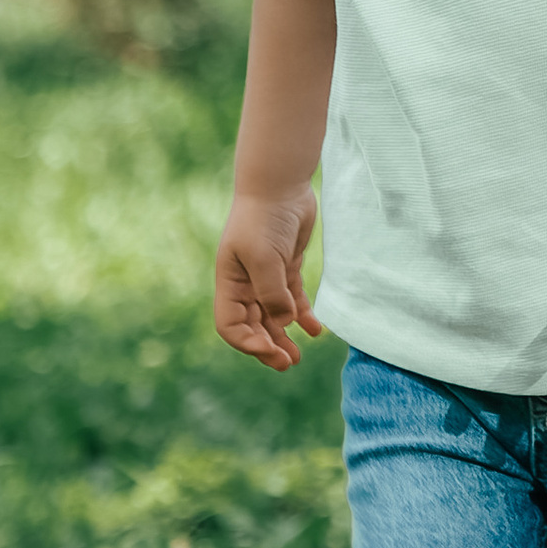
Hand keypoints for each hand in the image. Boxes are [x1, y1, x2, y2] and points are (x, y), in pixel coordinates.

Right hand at [214, 189, 324, 370]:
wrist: (280, 185)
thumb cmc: (264, 219)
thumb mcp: (264, 258)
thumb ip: (273, 294)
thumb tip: (283, 324)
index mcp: (230, 283)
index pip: (230, 325)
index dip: (248, 343)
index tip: (270, 349)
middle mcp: (245, 283)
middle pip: (252, 326)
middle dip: (267, 347)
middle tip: (288, 363)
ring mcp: (266, 276)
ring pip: (273, 317)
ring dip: (283, 338)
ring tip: (297, 357)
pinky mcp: (287, 267)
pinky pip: (293, 299)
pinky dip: (303, 316)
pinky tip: (316, 331)